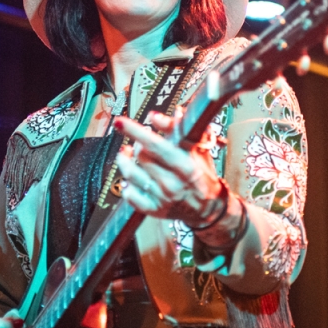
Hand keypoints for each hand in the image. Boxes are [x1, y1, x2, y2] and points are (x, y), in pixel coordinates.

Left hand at [113, 112, 223, 226]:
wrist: (207, 207)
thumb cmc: (202, 173)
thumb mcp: (197, 148)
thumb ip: (177, 129)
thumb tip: (155, 117)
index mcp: (185, 166)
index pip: (154, 144)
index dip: (135, 131)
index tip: (120, 122)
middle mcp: (172, 183)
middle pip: (140, 156)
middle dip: (136, 145)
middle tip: (138, 142)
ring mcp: (162, 198)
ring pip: (131, 174)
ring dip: (125, 161)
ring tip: (126, 155)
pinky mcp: (154, 210)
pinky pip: (130, 196)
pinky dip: (127, 184)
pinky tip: (130, 178)